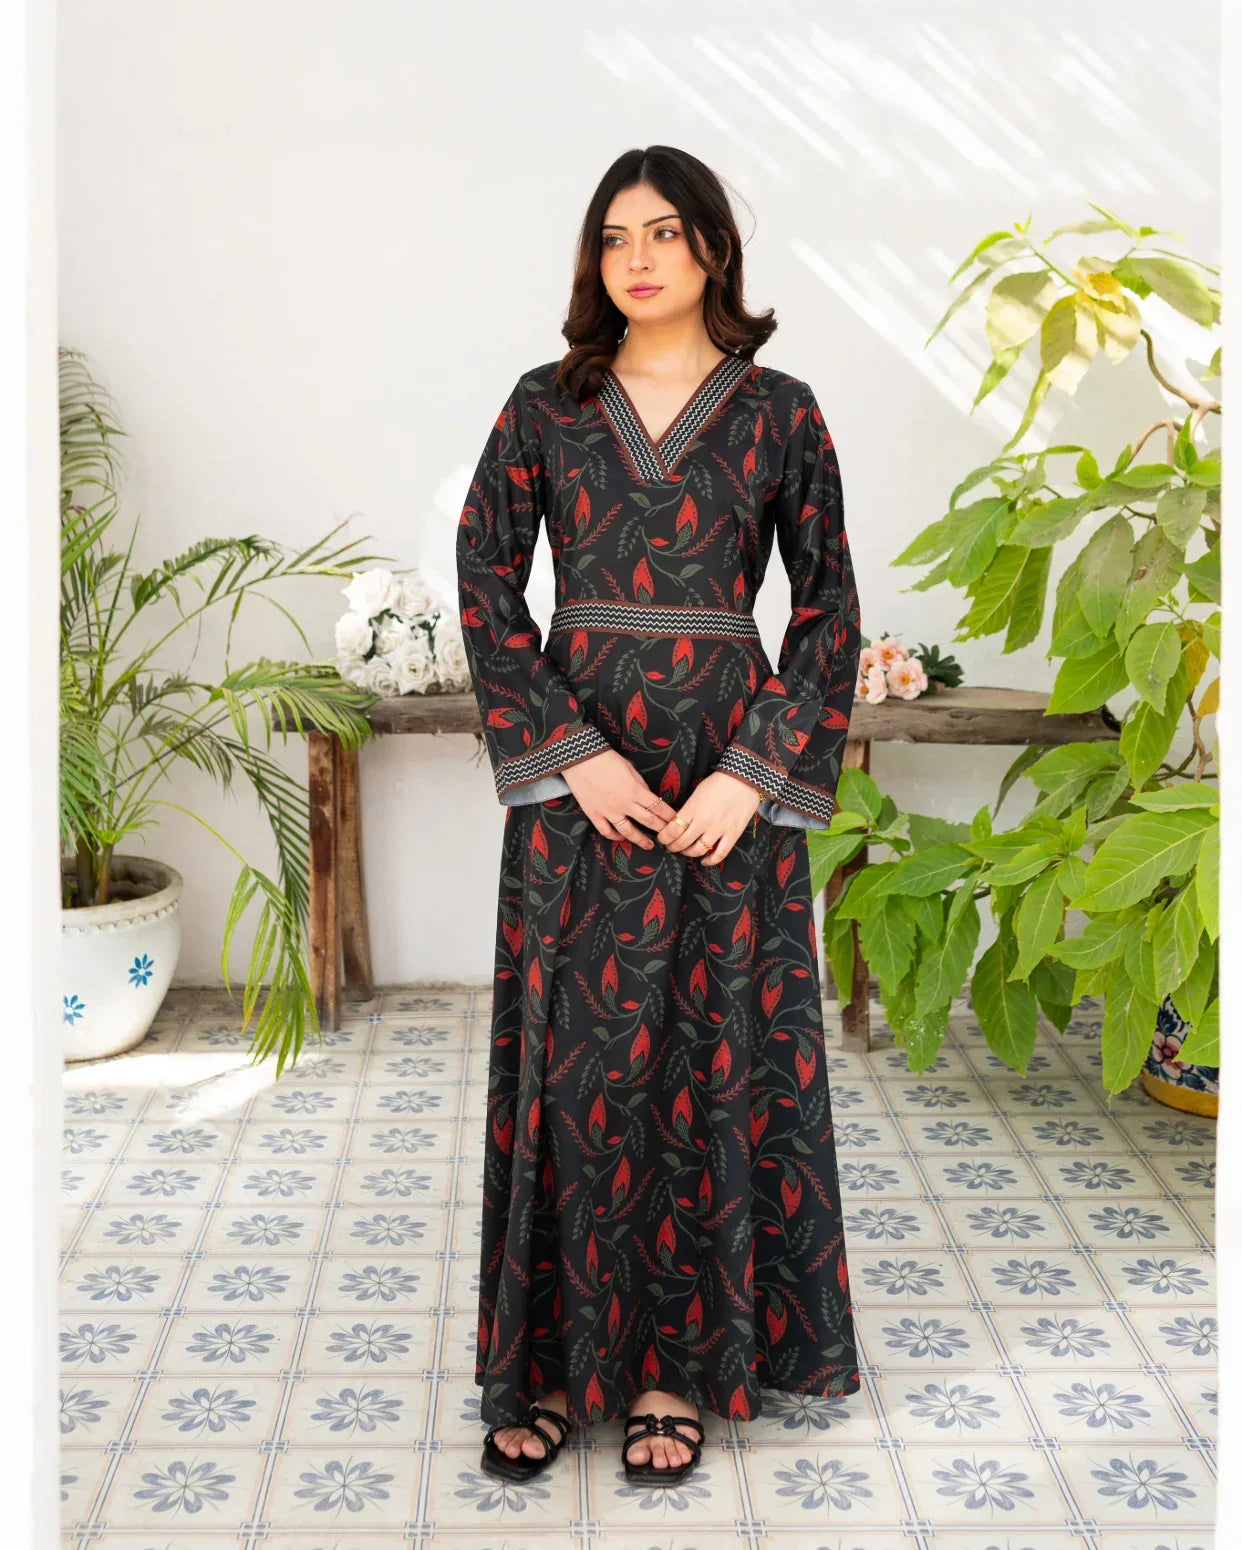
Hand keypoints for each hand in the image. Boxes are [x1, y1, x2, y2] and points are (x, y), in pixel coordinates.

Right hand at [561, 749, 679, 848]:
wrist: (580, 759)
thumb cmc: (607, 760)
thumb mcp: (630, 769)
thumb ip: (640, 785)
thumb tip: (648, 797)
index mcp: (635, 791)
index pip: (658, 807)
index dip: (669, 816)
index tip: (676, 821)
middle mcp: (624, 804)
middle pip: (648, 821)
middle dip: (661, 829)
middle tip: (669, 836)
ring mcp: (608, 812)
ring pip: (628, 832)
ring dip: (641, 840)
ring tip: (649, 846)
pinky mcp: (594, 814)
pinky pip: (607, 831)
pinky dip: (615, 837)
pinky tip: (621, 838)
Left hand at [654, 771, 763, 864]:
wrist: (744, 779)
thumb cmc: (719, 782)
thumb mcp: (697, 792)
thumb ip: (688, 809)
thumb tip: (678, 822)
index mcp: (692, 808)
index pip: (672, 830)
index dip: (664, 838)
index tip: (662, 838)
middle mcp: (703, 821)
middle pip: (682, 842)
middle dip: (673, 847)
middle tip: (671, 847)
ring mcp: (719, 829)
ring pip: (698, 850)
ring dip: (688, 853)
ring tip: (685, 851)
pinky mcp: (733, 834)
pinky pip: (720, 853)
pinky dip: (711, 861)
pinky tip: (704, 861)